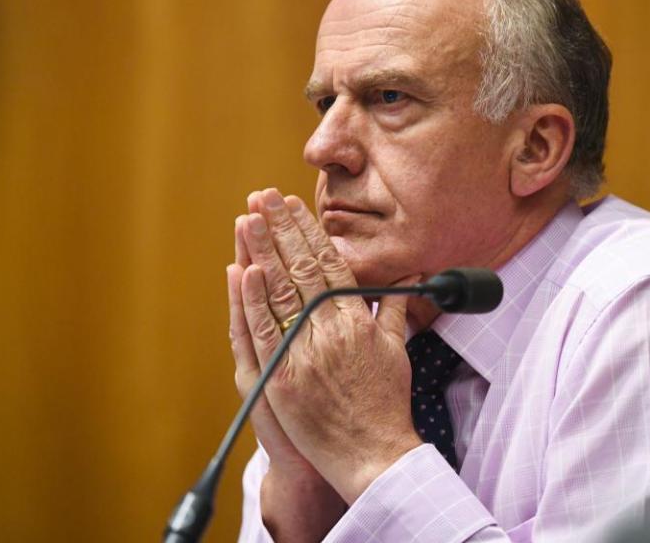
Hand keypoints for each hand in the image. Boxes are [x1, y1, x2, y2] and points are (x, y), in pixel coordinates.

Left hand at [235, 188, 422, 503]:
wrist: (373, 454)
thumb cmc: (386, 403)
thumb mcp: (396, 349)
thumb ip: (392, 308)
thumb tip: (407, 274)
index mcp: (357, 320)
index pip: (330, 263)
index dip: (310, 232)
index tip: (294, 205)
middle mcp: (331, 330)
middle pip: (302, 268)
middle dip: (282, 228)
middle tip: (263, 196)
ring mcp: (305, 353)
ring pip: (280, 292)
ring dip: (262, 251)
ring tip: (248, 218)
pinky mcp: (282, 378)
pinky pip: (263, 332)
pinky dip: (251, 301)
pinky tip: (243, 269)